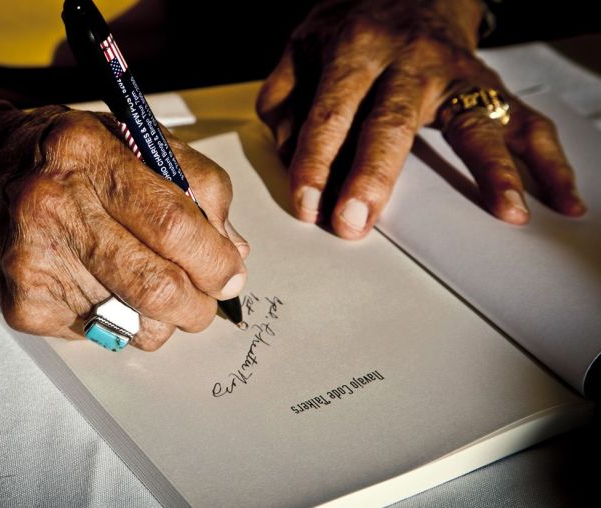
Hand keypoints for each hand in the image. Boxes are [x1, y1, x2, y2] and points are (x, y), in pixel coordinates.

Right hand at [0, 75, 248, 349]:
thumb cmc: (61, 156)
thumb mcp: (128, 141)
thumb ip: (192, 183)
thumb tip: (232, 250)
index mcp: (85, 154)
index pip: (171, 223)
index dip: (213, 259)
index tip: (231, 273)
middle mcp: (52, 209)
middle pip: (154, 286)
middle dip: (199, 306)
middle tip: (206, 302)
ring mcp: (33, 264)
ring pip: (134, 324)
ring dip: (164, 320)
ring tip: (155, 293)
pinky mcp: (23, 306)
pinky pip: (102, 335)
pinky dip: (122, 321)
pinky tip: (103, 287)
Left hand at [257, 0, 585, 239]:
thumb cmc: (354, 27)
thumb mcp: (304, 45)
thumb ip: (285, 96)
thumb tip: (288, 153)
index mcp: (356, 48)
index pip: (332, 112)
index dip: (315, 161)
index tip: (308, 205)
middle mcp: (409, 61)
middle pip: (392, 123)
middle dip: (373, 177)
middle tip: (355, 223)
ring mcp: (456, 74)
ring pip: (472, 122)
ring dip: (491, 169)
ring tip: (507, 212)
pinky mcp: (488, 86)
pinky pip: (526, 122)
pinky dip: (548, 161)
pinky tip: (561, 198)